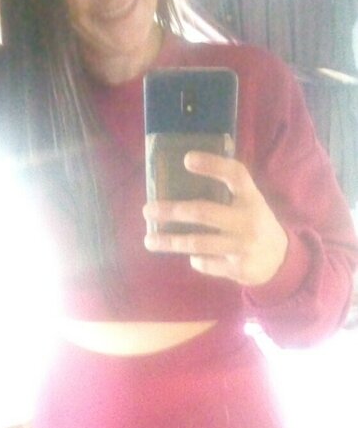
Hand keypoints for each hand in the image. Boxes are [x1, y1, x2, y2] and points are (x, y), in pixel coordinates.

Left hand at [143, 151, 288, 286]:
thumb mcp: (249, 203)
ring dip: (170, 242)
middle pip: (204, 212)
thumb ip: (227, 192)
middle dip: (172, 211)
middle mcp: (248, 220)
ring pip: (198, 243)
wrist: (280, 260)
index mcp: (251, 198)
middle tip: (147, 210)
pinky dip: (194, 259)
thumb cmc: (254, 223)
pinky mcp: (238, 268)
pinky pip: (205, 263)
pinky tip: (189, 255)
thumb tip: (183, 173)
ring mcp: (243, 246)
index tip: (186, 159)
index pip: (235, 175)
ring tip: (149, 240)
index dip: (213, 165)